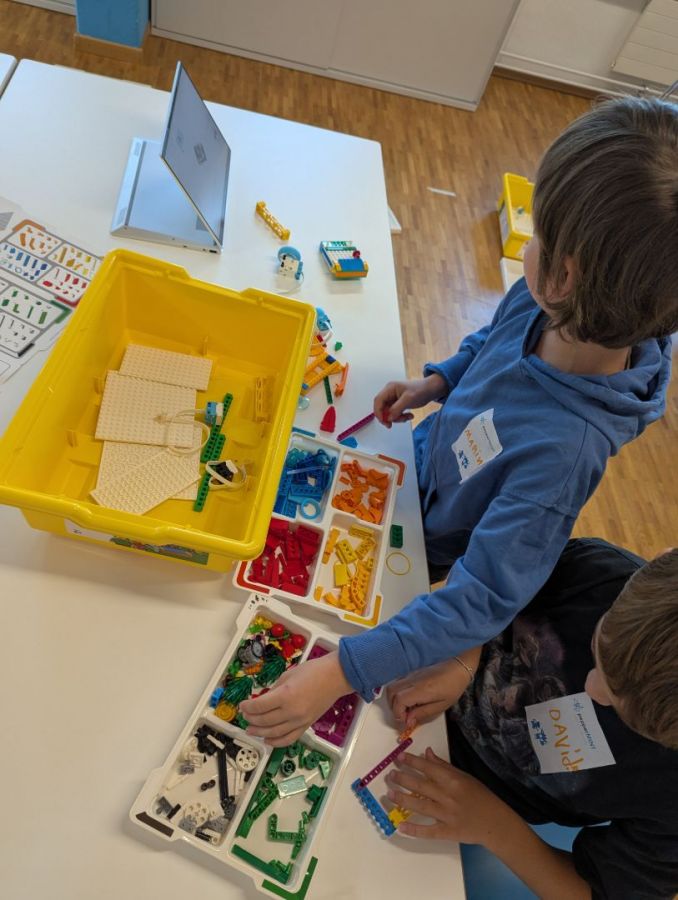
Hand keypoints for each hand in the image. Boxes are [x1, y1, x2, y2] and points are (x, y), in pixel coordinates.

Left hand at [239, 650, 351, 746]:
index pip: (259, 706)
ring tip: (250, 730)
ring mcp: (299, 721)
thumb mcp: (288, 674)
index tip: (242, 705)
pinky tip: (267, 740)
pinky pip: (289, 738)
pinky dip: (276, 741)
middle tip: (245, 716)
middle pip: (265, 720)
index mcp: (285, 695)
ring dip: (260, 732)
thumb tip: (263, 699)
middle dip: (251, 719)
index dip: (247, 707)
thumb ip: (275, 689)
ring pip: (274, 732)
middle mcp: (291, 711)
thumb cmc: (313, 670)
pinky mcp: (306, 726)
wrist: (335, 677)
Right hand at [373, 374, 446, 427]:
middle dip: (387, 417)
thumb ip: (396, 409)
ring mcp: (393, 399)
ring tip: (407, 417)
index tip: (384, 421)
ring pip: (388, 412)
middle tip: (391, 424)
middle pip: (382, 408)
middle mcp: (390, 393)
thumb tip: (388, 418)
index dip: (378, 412)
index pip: (378, 400)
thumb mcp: (408, 399)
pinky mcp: (398, 404)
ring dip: (397, 418)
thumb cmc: (421, 390)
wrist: (430, 390)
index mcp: (390, 388)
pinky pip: (395, 413)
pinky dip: (401, 417)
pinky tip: (409, 415)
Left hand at [385, 748, 505, 842]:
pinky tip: (401, 826)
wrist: (495, 822)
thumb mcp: (465, 776)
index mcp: (453, 781)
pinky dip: (414, 830)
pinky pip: (428, 831)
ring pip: (420, 806)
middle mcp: (448, 796)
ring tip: (389, 793)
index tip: (398, 757)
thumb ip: (444, 766)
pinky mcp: (447, 832)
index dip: (412, 762)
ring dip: (403, 799)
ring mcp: (446, 815)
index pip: (428, 768)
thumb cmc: (480, 796)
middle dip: (403, 779)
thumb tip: (426, 752)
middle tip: (390, 775)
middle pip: (421, 786)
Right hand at [386, 655, 474, 729]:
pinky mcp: (412, 672)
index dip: (398, 713)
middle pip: (390, 692)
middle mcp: (412, 680)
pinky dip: (398, 692)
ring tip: (406, 708)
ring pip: (392, 686)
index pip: (398, 700)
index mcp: (420, 689)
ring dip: (394, 699)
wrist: (458, 667)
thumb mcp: (441, 706)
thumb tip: (408, 721)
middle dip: (393, 707)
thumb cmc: (453, 687)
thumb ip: (422, 713)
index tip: (406, 721)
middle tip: (404, 716)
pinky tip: (409, 699)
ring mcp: (411, 674)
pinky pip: (398, 682)